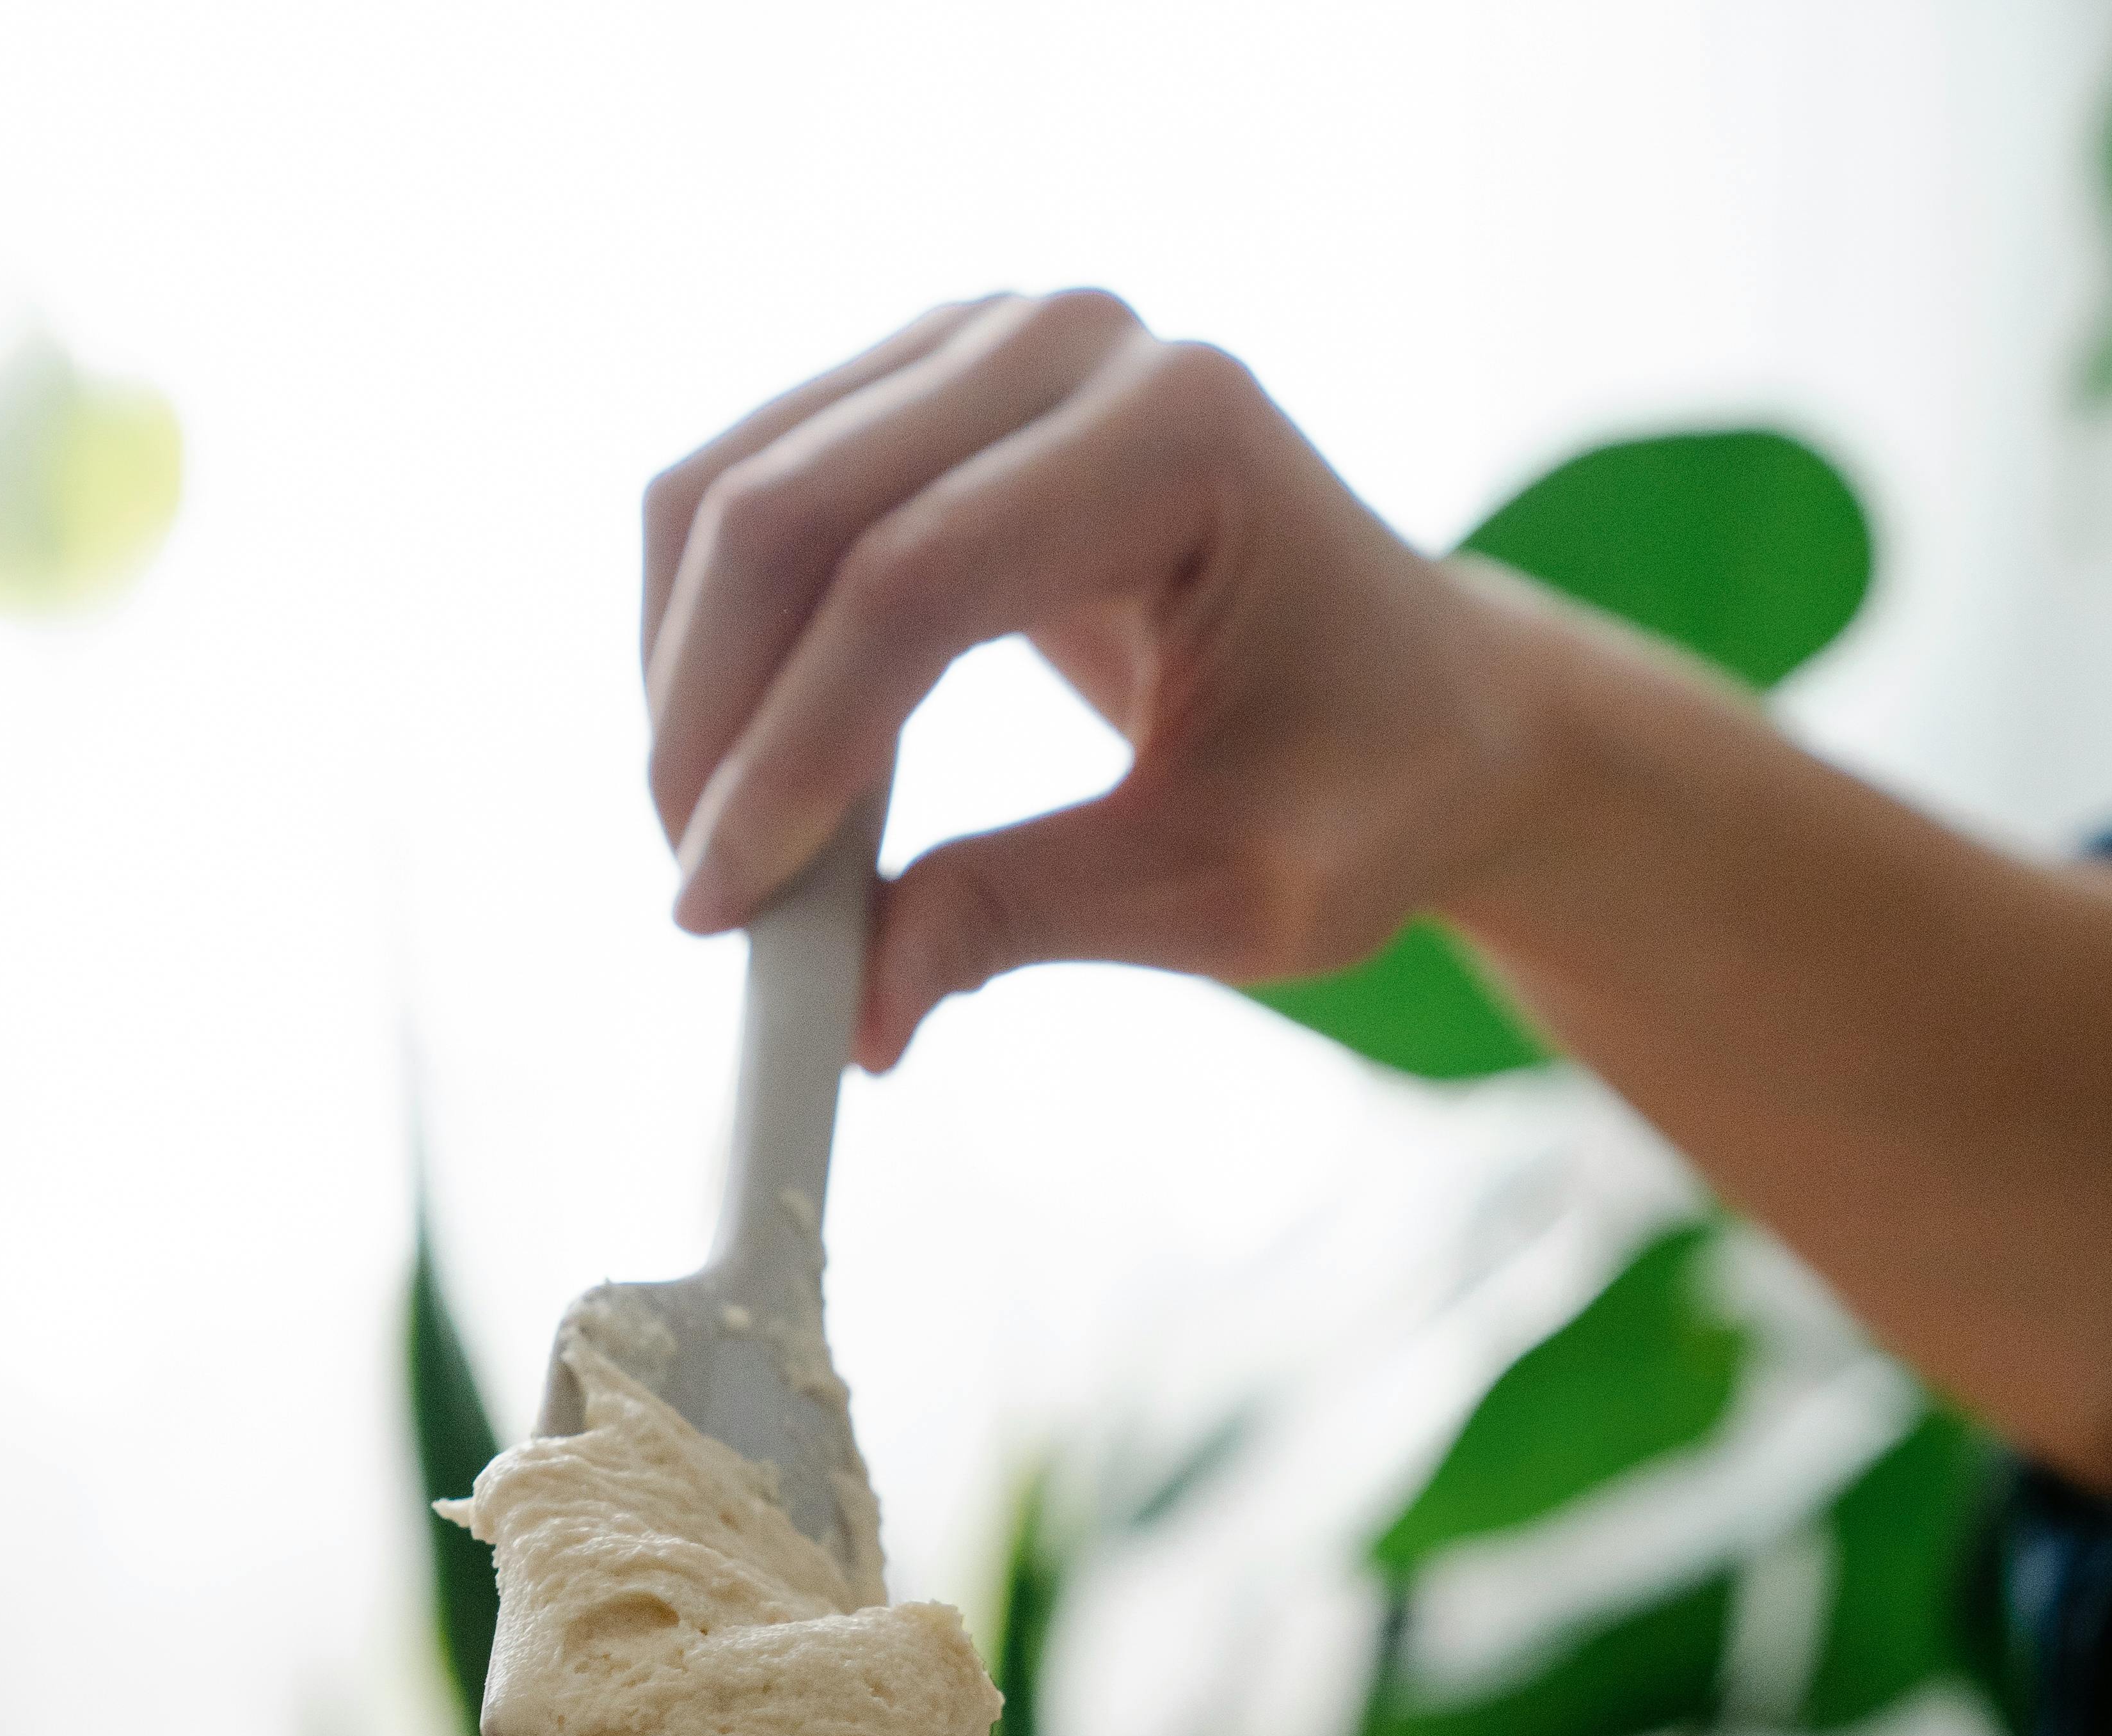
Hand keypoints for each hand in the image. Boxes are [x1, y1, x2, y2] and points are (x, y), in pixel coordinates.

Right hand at [641, 291, 1534, 1067]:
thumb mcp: (1228, 891)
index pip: (913, 581)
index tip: (726, 919)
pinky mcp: (919, 389)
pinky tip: (740, 777)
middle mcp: (1071, 346)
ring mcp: (982, 346)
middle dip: (712, 728)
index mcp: (1181, 433)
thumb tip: (854, 1014)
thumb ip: (1031, 920)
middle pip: (791, 513)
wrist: (1425, 704)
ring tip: (716, 857)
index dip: (793, 758)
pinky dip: (708, 646)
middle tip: (702, 912)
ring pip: (728, 494)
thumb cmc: (1363, 796)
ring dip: (687, 689)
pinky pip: (740, 497)